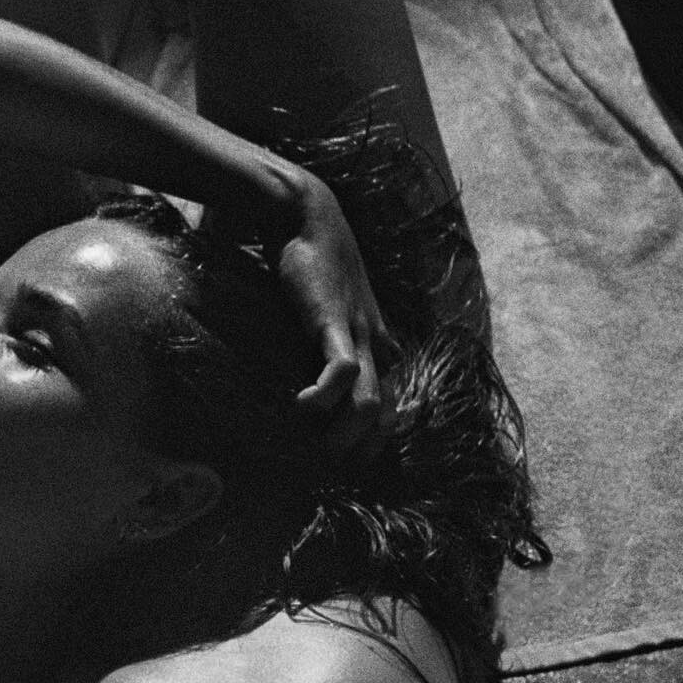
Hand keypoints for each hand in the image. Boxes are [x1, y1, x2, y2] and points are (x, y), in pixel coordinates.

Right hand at [273, 176, 397, 455]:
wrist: (305, 214)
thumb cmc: (305, 262)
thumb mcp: (319, 310)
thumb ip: (317, 340)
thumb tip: (293, 371)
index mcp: (374, 344)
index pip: (389, 407)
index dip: (370, 440)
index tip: (341, 460)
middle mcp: (376, 344)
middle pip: (386, 416)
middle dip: (362, 450)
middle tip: (328, 468)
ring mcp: (359, 333)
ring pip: (371, 404)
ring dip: (346, 435)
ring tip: (316, 450)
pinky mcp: (334, 321)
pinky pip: (342, 372)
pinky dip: (323, 397)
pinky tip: (300, 405)